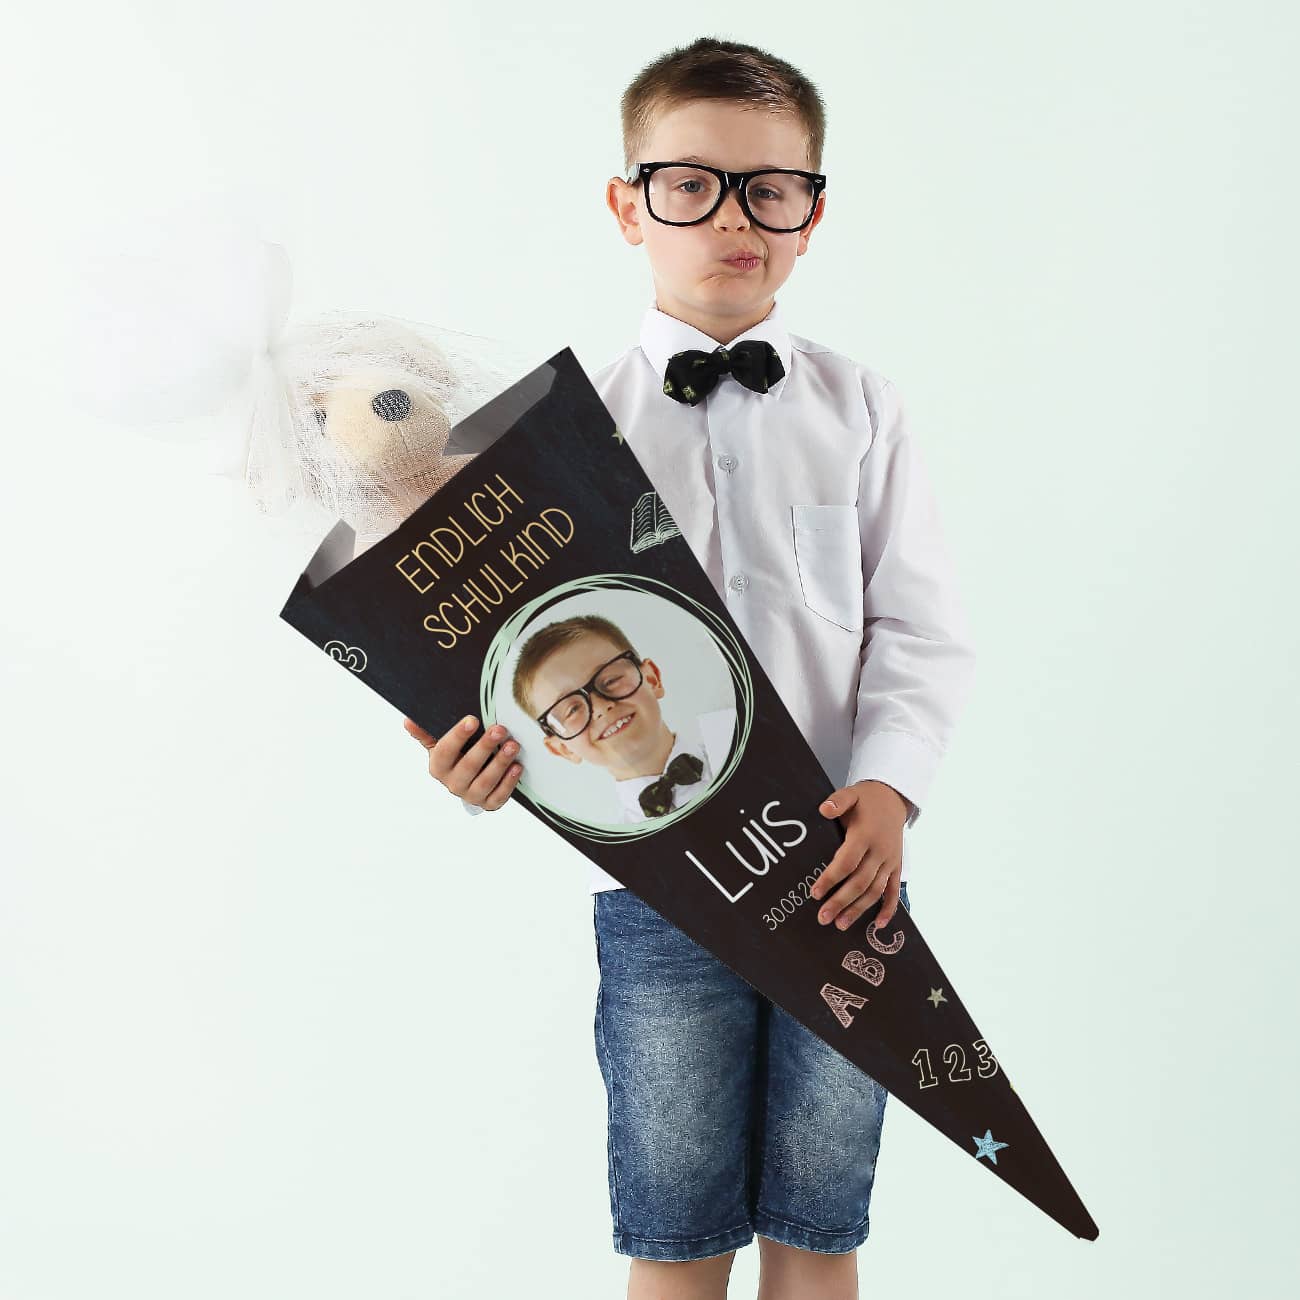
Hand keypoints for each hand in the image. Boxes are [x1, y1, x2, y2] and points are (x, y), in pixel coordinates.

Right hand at [403, 715, 522, 810]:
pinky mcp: (488, 804)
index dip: (458, 735)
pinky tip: (517, 767)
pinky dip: (509, 782)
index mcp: (438, 767)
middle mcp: (453, 783)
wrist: (467, 784)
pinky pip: (499, 796)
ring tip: (513, 745)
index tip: (473, 719)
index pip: (445, 751)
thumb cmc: (455, 758)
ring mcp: (471, 795)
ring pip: (485, 782)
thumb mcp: (440, 745)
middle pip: (468, 766)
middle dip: (485, 746)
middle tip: (500, 729)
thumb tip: (408, 721)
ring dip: (500, 763)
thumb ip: (426, 734)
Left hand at [810, 780, 907, 931]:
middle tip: (823, 917)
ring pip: (875, 891)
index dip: (831, 878)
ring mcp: (890, 861)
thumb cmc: (866, 799)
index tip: (815, 893)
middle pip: (860, 882)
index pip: (847, 861)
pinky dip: (889, 909)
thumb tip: (823, 810)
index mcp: (866, 835)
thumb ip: (837, 801)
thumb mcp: (851, 793)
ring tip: (841, 924)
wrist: (893, 798)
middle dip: (841, 901)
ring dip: (859, 910)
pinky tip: (878, 925)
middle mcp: (880, 851)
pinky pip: (894, 891)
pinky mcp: (896, 867)